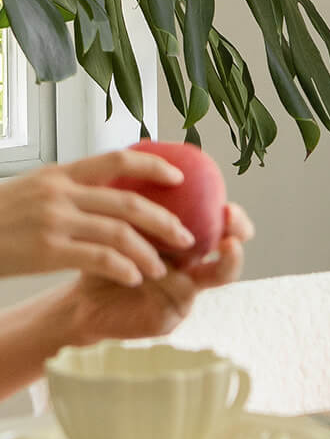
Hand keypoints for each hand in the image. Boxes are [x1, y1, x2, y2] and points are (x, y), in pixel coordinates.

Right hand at [0, 150, 197, 285]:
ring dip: (147, 253)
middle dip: (164, 220)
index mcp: (61, 173)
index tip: (180, 177)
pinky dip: (123, 268)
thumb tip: (107, 187)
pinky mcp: (47, 252)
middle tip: (186, 236)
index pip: (119, 160)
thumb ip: (69, 187)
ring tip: (162, 267)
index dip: (154, 166)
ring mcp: (55, 222)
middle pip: (128, 203)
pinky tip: (134, 278)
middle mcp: (62, 193)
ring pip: (119, 234)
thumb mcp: (33, 188)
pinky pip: (98, 259)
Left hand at [64, 203, 253, 343]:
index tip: (227, 204)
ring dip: (221, 261)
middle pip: (232, 253)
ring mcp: (186, 294)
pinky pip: (179, 298)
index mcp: (192, 244)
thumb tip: (144, 143)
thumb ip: (140, 194)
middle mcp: (196, 267)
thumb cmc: (105, 255)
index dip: (235, 218)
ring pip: (217, 277)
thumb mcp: (122, 221)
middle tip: (229, 225)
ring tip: (217, 248)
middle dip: (238, 237)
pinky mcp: (168, 318)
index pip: (225, 227)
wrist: (82, 299)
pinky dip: (174, 284)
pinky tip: (159, 276)